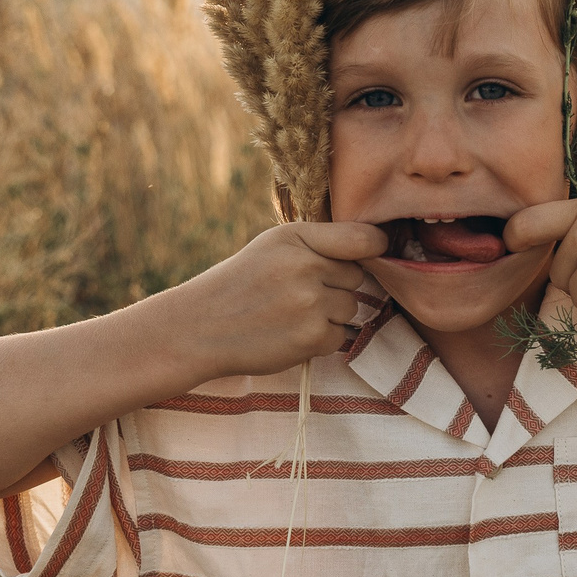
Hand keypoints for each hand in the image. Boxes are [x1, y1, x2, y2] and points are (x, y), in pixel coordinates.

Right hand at [165, 220, 384, 379]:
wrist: (199, 328)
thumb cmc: (242, 282)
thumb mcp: (274, 245)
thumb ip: (320, 241)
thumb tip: (377, 245)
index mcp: (297, 237)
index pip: (364, 238)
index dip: (374, 247)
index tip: (373, 253)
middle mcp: (306, 266)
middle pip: (358, 277)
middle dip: (337, 285)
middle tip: (298, 292)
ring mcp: (310, 303)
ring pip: (351, 308)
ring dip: (329, 314)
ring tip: (290, 314)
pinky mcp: (312, 337)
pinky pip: (341, 336)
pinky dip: (321, 339)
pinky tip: (290, 333)